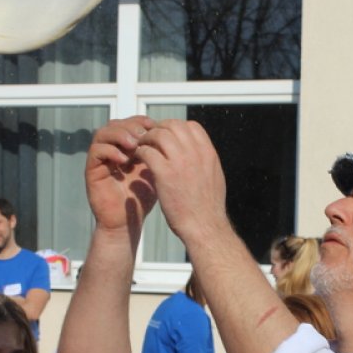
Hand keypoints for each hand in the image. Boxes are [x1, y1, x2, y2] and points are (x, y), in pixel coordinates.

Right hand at [85, 116, 158, 234]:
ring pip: (102, 134)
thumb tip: (170, 133)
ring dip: (119, 135)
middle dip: (130, 126)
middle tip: (143, 133)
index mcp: (125, 148)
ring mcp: (100, 160)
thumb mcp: (154, 172)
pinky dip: (109, 151)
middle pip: (114, 124)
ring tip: (133, 144)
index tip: (154, 124)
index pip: (128, 124)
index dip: (139, 121)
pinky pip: (95, 152)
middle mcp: (110, 150)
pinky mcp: (91, 171)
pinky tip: (124, 160)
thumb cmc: (142, 199)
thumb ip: (157, 154)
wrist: (127, 222)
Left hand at [135, 119, 227, 243]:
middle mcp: (196, 153)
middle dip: (158, 129)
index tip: (167, 136)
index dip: (176, 128)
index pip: (190, 126)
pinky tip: (139, 159)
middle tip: (149, 139)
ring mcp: (180, 162)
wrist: (204, 227)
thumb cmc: (207, 208)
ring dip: (147, 139)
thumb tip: (199, 152)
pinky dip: (141, 152)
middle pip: (172, 125)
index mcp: (208, 153)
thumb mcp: (214, 177)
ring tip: (141, 148)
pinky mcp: (165, 174)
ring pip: (158, 135)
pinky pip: (147, 152)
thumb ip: (205, 161)